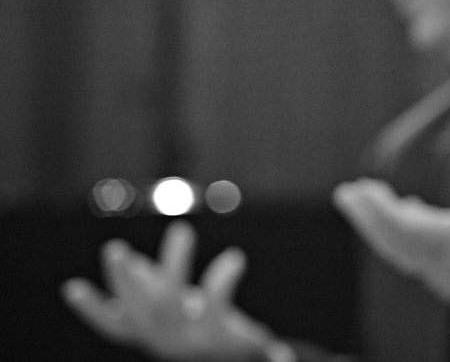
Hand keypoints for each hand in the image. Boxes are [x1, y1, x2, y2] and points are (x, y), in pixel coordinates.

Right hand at [61, 221, 288, 361]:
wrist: (250, 359)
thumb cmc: (209, 330)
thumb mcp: (180, 310)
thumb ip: (155, 288)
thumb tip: (130, 262)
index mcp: (153, 338)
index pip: (116, 327)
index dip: (93, 309)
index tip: (71, 286)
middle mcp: (166, 343)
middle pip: (138, 313)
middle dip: (123, 281)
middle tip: (113, 248)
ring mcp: (191, 343)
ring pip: (170, 303)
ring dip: (173, 262)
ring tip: (181, 230)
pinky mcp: (221, 337)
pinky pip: (216, 301)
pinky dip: (223, 274)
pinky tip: (234, 256)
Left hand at [334, 97, 449, 331]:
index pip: (405, 230)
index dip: (379, 210)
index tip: (360, 189)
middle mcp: (449, 267)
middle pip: (395, 245)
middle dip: (368, 220)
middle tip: (347, 196)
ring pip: (404, 256)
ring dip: (382, 231)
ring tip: (367, 205)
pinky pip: (419, 262)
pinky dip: (403, 243)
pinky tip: (411, 221)